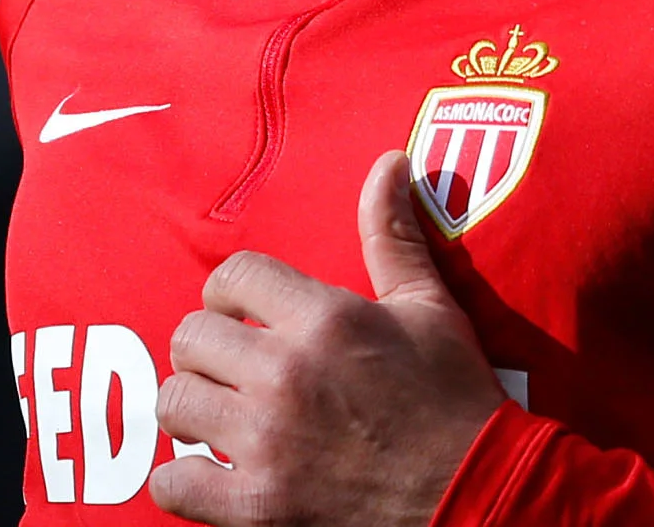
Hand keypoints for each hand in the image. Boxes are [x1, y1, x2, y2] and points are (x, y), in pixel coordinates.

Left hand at [150, 150, 510, 526]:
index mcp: (325, 319)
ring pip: (174, 402)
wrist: (479, 496)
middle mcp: (286, 374)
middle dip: (209, 350)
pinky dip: (183, 481)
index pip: (232, 276)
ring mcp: (267, 444)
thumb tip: (388, 163)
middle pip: (191, 337)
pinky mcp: (259, 507)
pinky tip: (210, 475)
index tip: (244, 315)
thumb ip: (392, 235)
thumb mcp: (430, 308)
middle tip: (232, 369)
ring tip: (220, 417)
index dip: (232, 293)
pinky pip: (174, 485)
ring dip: (193, 408)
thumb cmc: (456, 400)